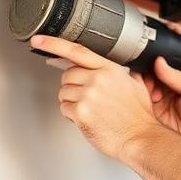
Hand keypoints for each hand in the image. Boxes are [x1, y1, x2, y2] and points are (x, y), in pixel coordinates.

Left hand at [30, 35, 158, 161]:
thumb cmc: (139, 117)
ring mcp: (88, 96)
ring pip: (63, 93)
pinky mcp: (81, 113)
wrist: (141, 138)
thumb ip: (121, 73)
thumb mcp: (136, 86)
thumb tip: (110, 69)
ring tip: (92, 110)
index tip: (39, 40)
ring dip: (72, 102)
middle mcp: (98, 79)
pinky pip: (64, 109)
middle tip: (88, 98)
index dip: (53, 44)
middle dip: (73, 86)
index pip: (76, 51)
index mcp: (109, 70)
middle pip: (67, 75)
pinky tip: (88, 119)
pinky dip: (72, 115)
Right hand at [142, 22, 180, 153]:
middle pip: (150, 64)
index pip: (167, 58)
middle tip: (154, 65)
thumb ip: (180, 77)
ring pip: (140, 77)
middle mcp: (164, 85)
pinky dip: (134, 89)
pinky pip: (133, 93)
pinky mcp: (143, 107)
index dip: (164, 47)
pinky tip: (142, 88)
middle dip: (150, 60)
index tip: (163, 38)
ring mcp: (152, 95)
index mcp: (178, 79)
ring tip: (152, 82)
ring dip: (143, 75)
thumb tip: (162, 61)